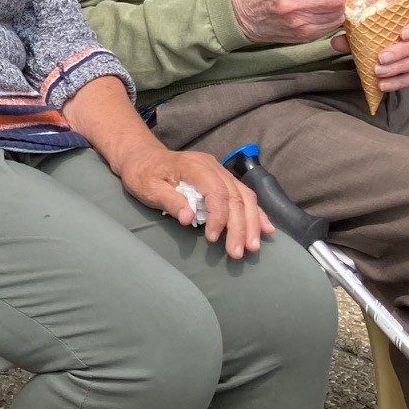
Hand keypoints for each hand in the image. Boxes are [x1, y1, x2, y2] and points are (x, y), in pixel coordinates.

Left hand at [118, 144, 273, 259]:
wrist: (142, 156)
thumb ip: (170, 201)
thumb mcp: (148, 187)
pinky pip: (245, 195)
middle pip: (236, 197)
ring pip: (245, 197)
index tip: (212, 238)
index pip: (217, 193)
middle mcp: (213, 166)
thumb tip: (189, 219)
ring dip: (252, 223)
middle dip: (240, 227)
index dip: (219, 217)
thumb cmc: (142, 173)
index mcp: (195, 166)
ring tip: (253, 247)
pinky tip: (266, 228)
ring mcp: (220, 171)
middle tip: (238, 252)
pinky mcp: (222, 179)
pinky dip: (256, 212)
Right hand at [229, 0, 357, 44]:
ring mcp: (299, 23)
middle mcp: (293, 4)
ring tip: (328, 1)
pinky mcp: (303, 36)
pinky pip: (330, 26)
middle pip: (337, 0)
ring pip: (337, 15)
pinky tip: (321, 13)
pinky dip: (331, 18)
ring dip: (338, 7)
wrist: (241, 16)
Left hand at [332, 3, 408, 94]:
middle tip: (381, 58)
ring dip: (398, 68)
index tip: (402, 34)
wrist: (384, 37)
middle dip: (402, 52)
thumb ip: (353, 29)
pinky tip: (383, 85)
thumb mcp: (366, 23)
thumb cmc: (378, 25)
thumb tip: (337, 42)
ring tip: (379, 72)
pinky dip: (399, 82)